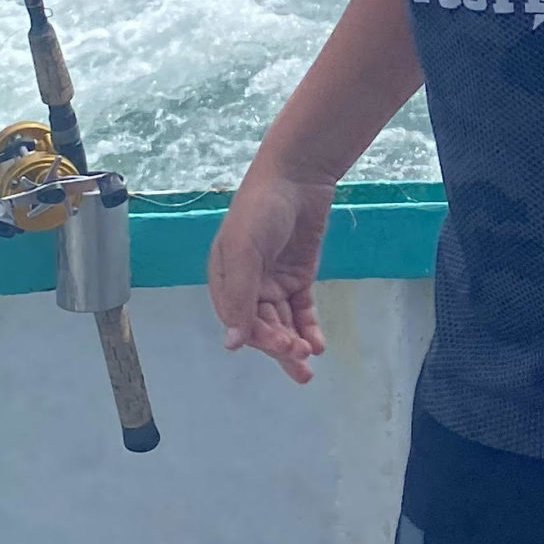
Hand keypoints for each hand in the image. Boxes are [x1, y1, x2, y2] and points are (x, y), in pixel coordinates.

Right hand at [208, 163, 335, 384]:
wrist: (298, 177)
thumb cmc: (261, 209)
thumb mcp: (244, 249)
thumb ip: (240, 296)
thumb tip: (233, 343)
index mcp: (225, 280)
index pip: (240, 321)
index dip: (259, 337)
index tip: (282, 345)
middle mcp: (248, 285)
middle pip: (262, 326)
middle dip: (279, 345)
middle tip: (300, 358)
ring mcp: (274, 282)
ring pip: (282, 323)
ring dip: (294, 344)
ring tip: (308, 366)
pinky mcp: (298, 277)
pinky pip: (301, 310)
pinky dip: (308, 327)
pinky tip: (317, 344)